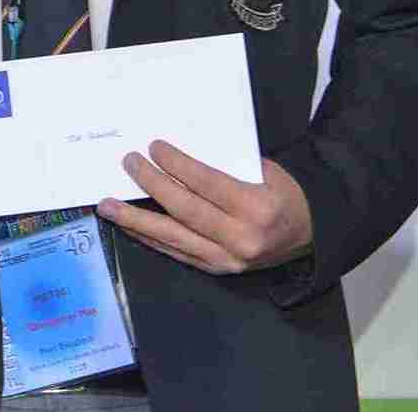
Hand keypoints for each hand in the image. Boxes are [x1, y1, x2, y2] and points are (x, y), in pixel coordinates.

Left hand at [99, 141, 311, 274]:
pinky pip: (176, 252)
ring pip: (173, 238)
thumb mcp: (265, 170)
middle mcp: (240, 239)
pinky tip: (130, 225)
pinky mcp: (217, 270)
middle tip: (128, 164)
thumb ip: (226, 164)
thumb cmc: (285, 193)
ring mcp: (227, 260)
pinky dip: (150, 238)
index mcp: (257, 208)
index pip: (207, 184)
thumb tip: (179, 154)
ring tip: (107, 206)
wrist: (310, 234)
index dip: (177, 165)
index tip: (154, 147)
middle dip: (151, 186)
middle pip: (185, 211)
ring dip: (136, 220)